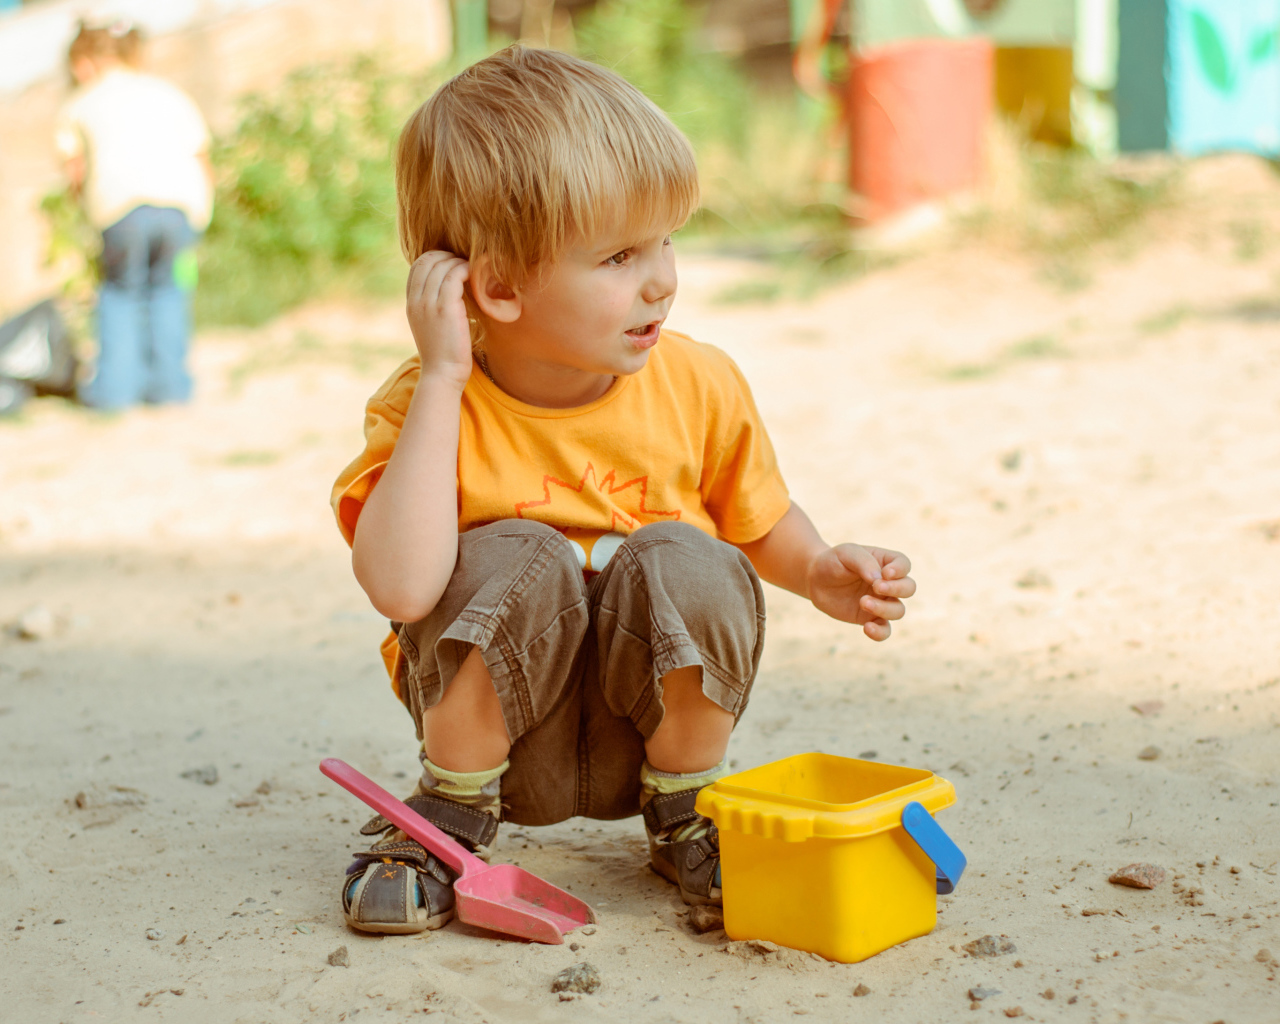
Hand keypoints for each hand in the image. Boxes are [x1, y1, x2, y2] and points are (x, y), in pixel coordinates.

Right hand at [406, 250, 471, 389]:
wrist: (443, 374)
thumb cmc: (444, 353)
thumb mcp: (432, 326)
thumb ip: (434, 307)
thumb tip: (451, 291)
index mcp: (411, 303)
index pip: (417, 265)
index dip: (436, 258)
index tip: (453, 263)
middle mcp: (416, 300)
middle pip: (428, 260)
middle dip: (448, 256)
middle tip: (466, 263)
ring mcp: (428, 303)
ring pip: (442, 265)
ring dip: (459, 262)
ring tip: (473, 268)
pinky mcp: (445, 308)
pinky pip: (454, 275)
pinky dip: (466, 269)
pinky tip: (476, 275)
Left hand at [806, 544, 915, 640]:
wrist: (815, 580)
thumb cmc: (833, 561)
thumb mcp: (846, 553)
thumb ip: (864, 562)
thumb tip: (879, 579)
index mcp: (885, 562)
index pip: (904, 564)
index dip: (900, 570)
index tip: (885, 574)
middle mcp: (888, 583)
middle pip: (909, 588)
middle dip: (897, 589)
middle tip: (876, 587)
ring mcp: (881, 602)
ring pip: (898, 611)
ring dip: (885, 609)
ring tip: (862, 602)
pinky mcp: (870, 618)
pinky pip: (884, 630)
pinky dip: (880, 632)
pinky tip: (867, 627)